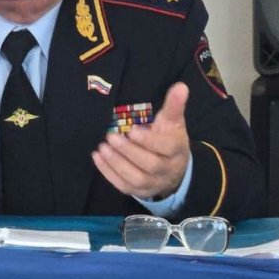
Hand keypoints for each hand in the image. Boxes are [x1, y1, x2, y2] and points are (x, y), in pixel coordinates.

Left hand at [92, 82, 190, 200]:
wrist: (173, 169)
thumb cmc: (169, 139)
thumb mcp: (173, 122)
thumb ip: (174, 105)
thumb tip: (181, 86)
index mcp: (177, 150)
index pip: (166, 148)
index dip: (148, 141)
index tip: (132, 130)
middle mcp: (167, 169)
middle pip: (150, 164)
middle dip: (129, 151)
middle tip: (111, 137)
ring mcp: (153, 184)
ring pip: (136, 178)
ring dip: (116, 163)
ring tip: (102, 148)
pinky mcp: (139, 192)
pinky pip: (124, 186)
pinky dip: (109, 173)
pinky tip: (98, 158)